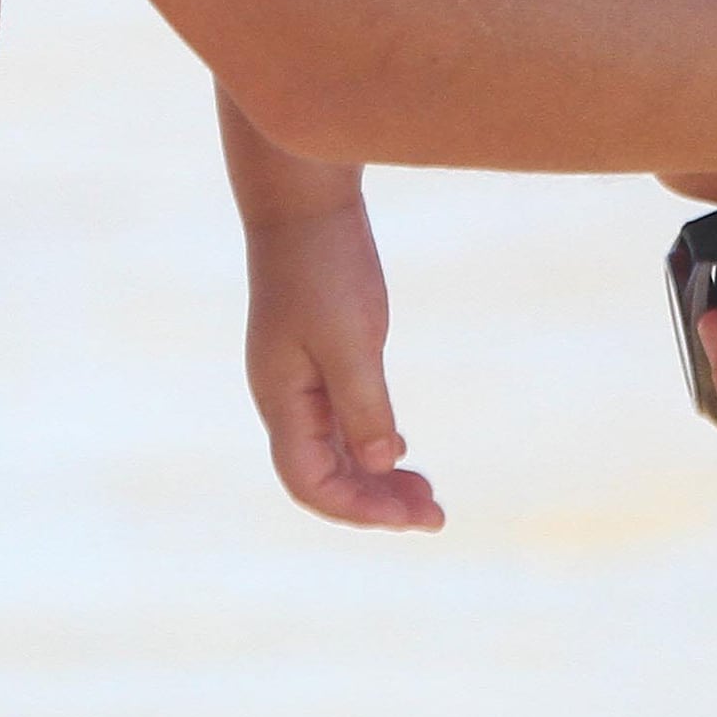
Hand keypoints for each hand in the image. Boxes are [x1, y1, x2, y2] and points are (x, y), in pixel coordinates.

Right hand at [239, 192, 441, 532]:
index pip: (309, 483)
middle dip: (376, 504)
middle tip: (434, 516)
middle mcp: (286, 400)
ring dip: (377, 478)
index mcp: (282, 401)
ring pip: (336, 451)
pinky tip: (401, 452)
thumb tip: (383, 466)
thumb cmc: (324, 265)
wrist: (305, 200)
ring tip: (427, 495)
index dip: (358, 510)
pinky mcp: (320, 357)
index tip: (413, 516)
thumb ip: (364, 404)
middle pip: (324, 477)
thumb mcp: (350, 337)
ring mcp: (301, 379)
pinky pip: (341, 421)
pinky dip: (371, 444)